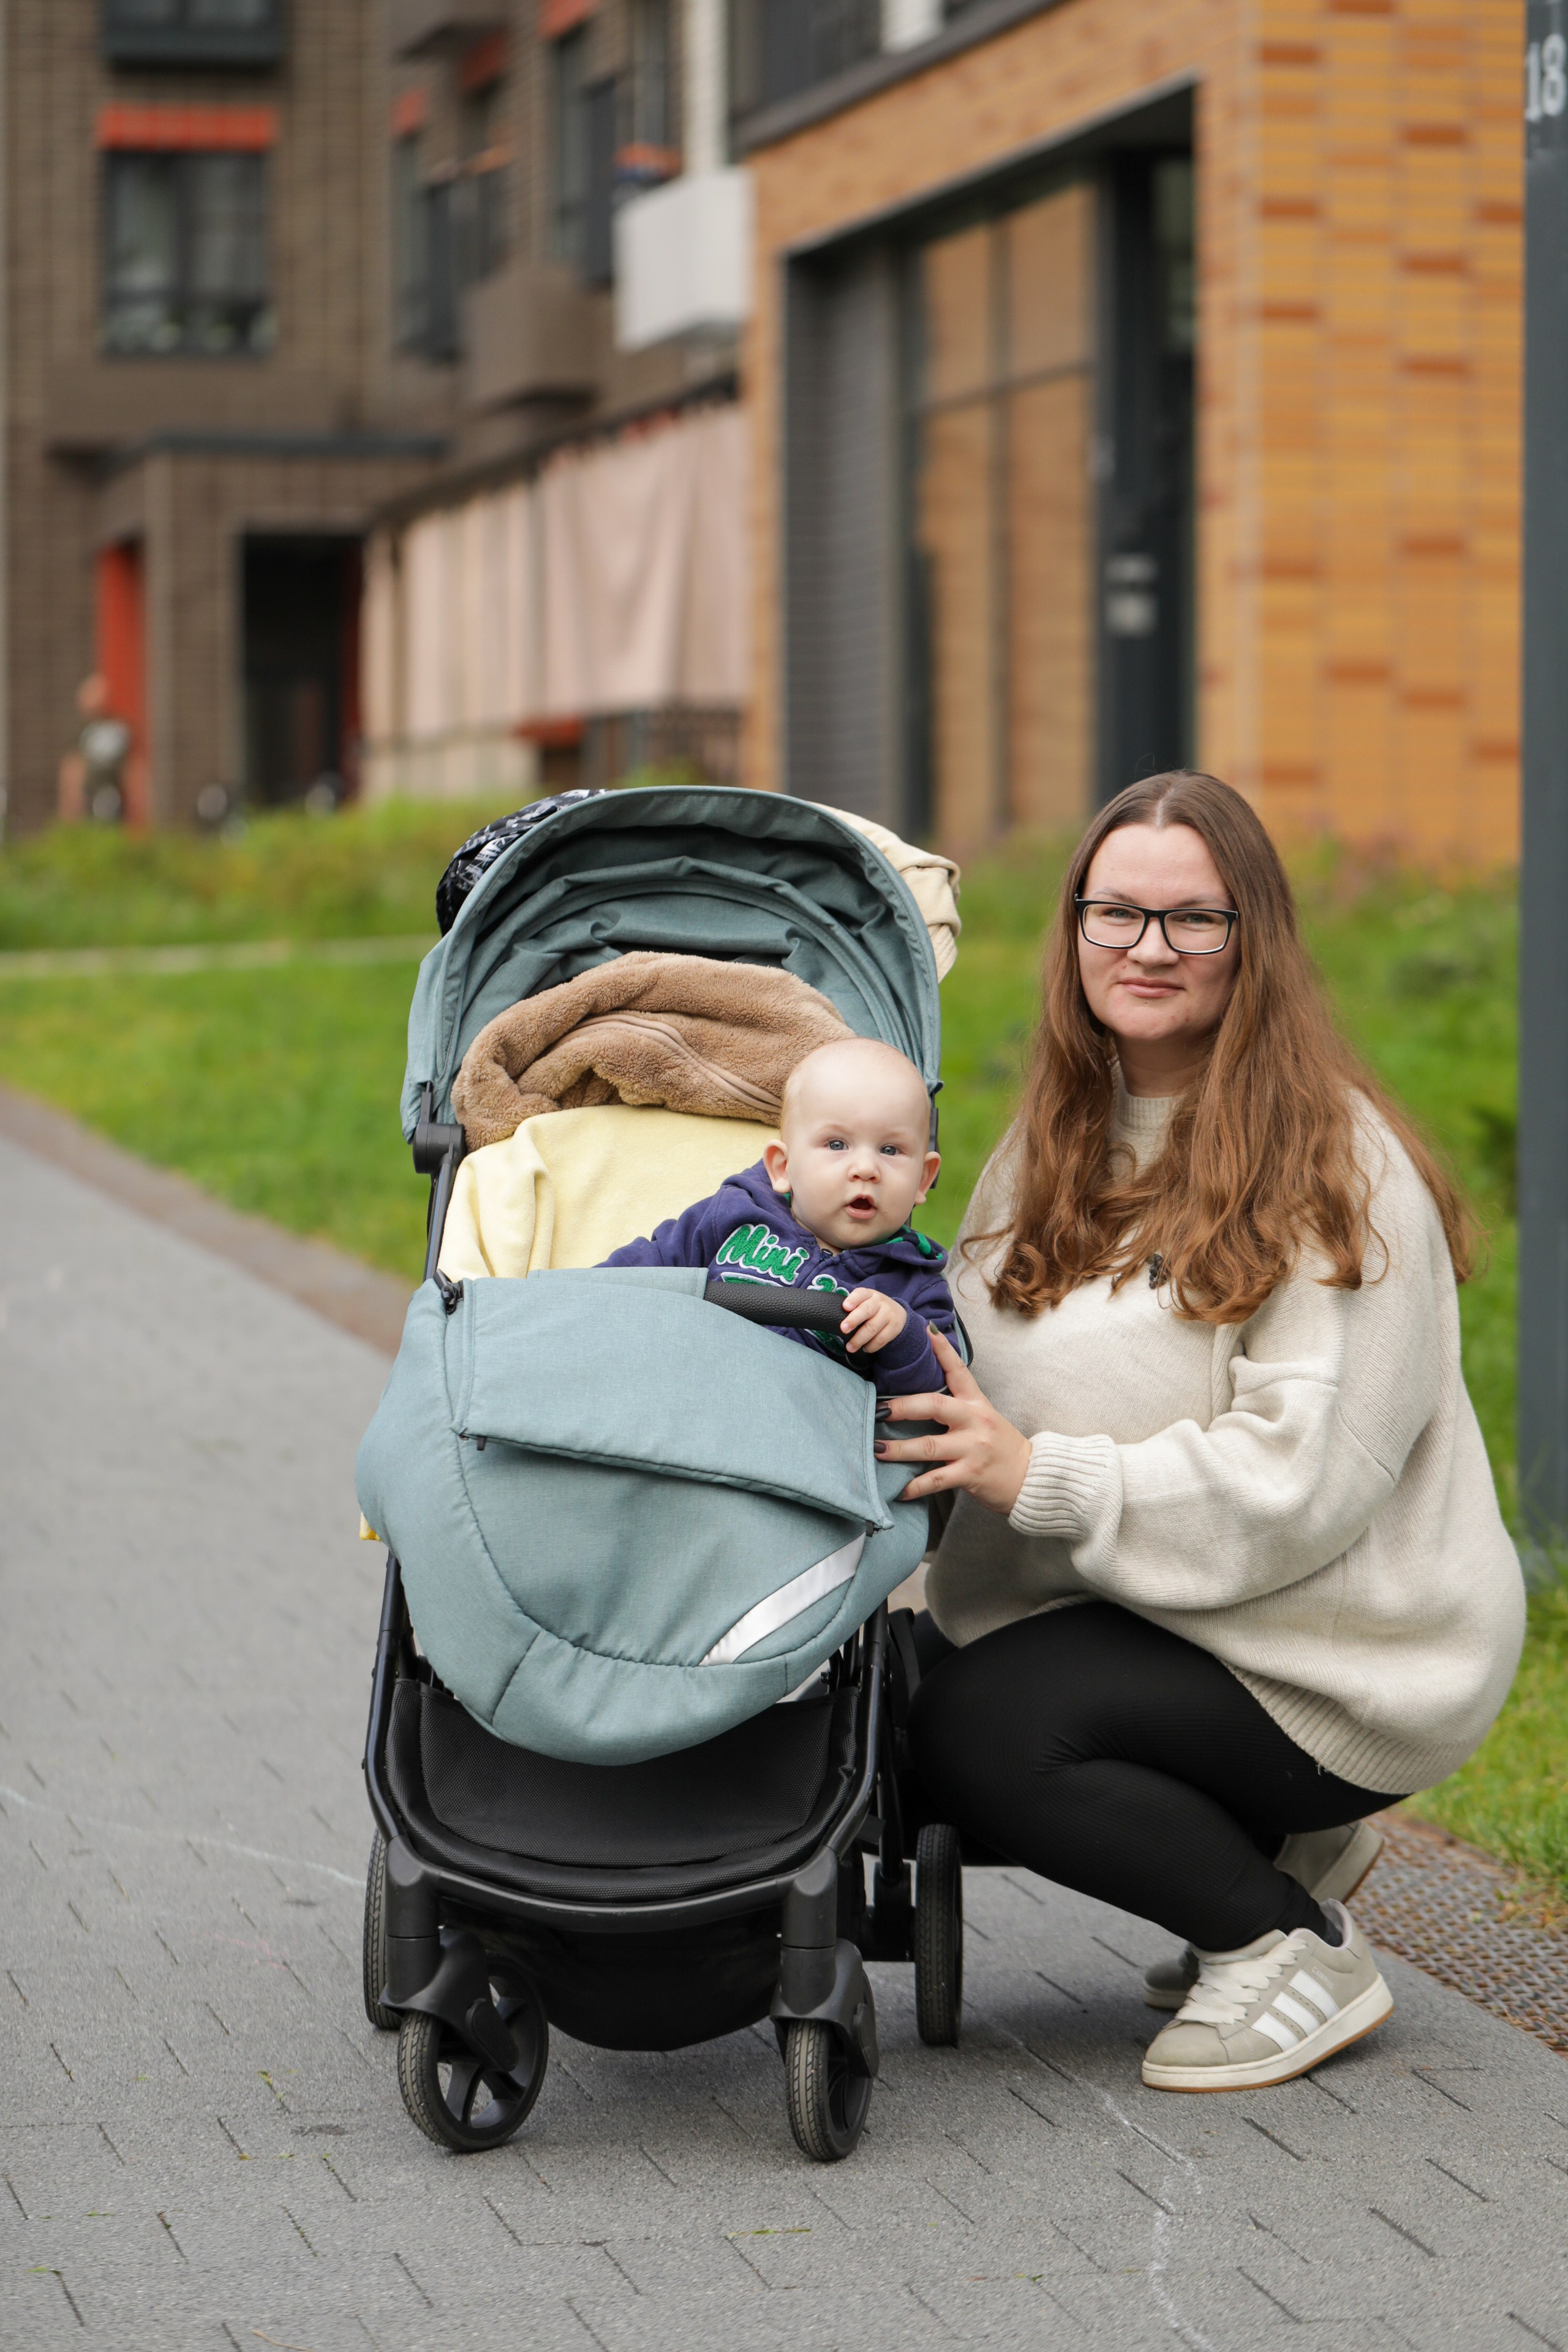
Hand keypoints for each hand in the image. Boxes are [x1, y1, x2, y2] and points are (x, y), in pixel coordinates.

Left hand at [839, 1286, 906, 1354]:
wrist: (898, 1312)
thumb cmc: (873, 1308)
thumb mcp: (865, 1302)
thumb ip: (853, 1308)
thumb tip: (833, 1319)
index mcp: (869, 1294)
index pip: (860, 1294)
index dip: (853, 1300)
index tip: (845, 1307)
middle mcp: (879, 1302)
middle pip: (866, 1311)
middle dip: (853, 1320)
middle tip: (843, 1329)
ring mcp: (888, 1314)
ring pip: (872, 1327)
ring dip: (859, 1339)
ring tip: (850, 1347)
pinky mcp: (894, 1327)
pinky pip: (882, 1338)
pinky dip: (872, 1346)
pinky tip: (865, 1349)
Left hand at [872, 1327, 1031, 1514]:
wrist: (1029, 1477)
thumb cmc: (999, 1446)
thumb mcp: (984, 1418)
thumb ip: (958, 1407)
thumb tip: (921, 1398)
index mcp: (977, 1403)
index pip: (958, 1371)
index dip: (942, 1351)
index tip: (926, 1330)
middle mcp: (975, 1421)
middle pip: (934, 1406)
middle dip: (903, 1407)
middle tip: (878, 1410)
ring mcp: (973, 1448)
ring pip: (929, 1446)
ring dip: (899, 1449)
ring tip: (876, 1450)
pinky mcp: (970, 1474)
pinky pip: (937, 1480)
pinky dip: (915, 1487)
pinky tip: (899, 1491)